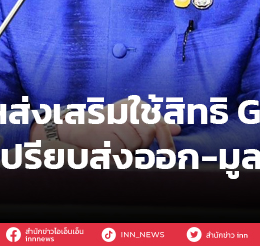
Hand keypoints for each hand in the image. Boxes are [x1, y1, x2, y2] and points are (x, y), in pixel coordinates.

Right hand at [58, 98, 180, 152]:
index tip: (169, 155)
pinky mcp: (112, 134)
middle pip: (150, 134)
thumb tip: (178, 128)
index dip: (167, 141)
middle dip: (143, 143)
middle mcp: (130, 109)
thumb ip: (155, 124)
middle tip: (128, 142)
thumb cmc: (110, 126)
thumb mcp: (134, 121)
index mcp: (137, 105)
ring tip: (117, 141)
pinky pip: (125, 151)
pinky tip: (110, 145)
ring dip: (131, 149)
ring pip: (138, 143)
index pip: (159, 123)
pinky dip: (120, 153)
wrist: (81, 127)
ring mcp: (120, 120)